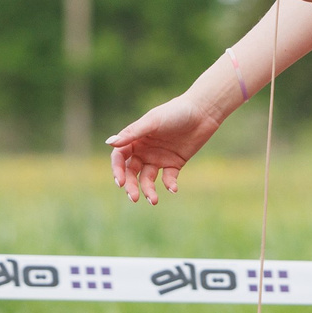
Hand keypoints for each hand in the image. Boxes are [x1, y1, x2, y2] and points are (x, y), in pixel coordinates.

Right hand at [106, 95, 222, 204]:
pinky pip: (168, 178)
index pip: (119, 157)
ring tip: (154, 200)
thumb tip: (109, 143)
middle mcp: (144, 150)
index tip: (121, 182)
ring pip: (148, 179)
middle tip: (133, 198)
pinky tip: (173, 188)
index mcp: (135, 139)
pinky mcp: (174, 164)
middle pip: (131, 172)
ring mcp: (158, 158)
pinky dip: (169, 184)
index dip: (117, 170)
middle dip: (131, 186)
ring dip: (148, 190)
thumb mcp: (153, 121)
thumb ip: (133, 133)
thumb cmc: (175, 112)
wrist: (202, 113)